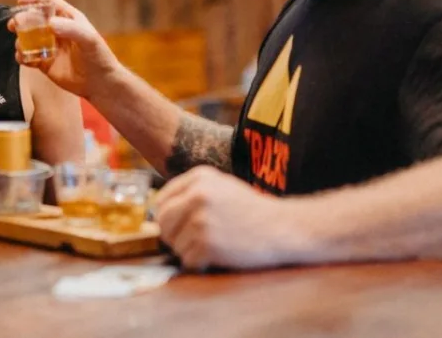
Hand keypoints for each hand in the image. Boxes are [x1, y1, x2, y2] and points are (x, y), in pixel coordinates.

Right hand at [7, 0, 120, 97]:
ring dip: (21, 40)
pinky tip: (23, 58)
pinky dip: (22, 56)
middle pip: (35, 20)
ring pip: (29, 39)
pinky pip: (29, 57)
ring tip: (21, 46)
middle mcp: (58, 31)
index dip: (35, 0)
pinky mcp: (45, 63)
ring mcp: (50, 47)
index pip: (49, 4)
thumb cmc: (99, 57)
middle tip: (14, 24)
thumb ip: (71, 29)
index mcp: (69, 19)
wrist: (101, 83)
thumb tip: (50, 23)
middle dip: (22, 20)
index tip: (20, 0)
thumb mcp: (89, 39)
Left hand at [155, 166, 304, 270]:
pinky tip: (218, 256)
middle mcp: (197, 195)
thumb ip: (191, 193)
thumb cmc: (252, 211)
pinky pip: (188, 260)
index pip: (162, 200)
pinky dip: (200, 263)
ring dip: (189, 251)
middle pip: (163, 223)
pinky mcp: (207, 244)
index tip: (178, 227)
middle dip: (174, 236)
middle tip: (194, 242)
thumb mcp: (222, 187)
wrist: (283, 228)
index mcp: (199, 177)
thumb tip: (158, 213)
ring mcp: (201, 219)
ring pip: (174, 244)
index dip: (167, 218)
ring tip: (214, 245)